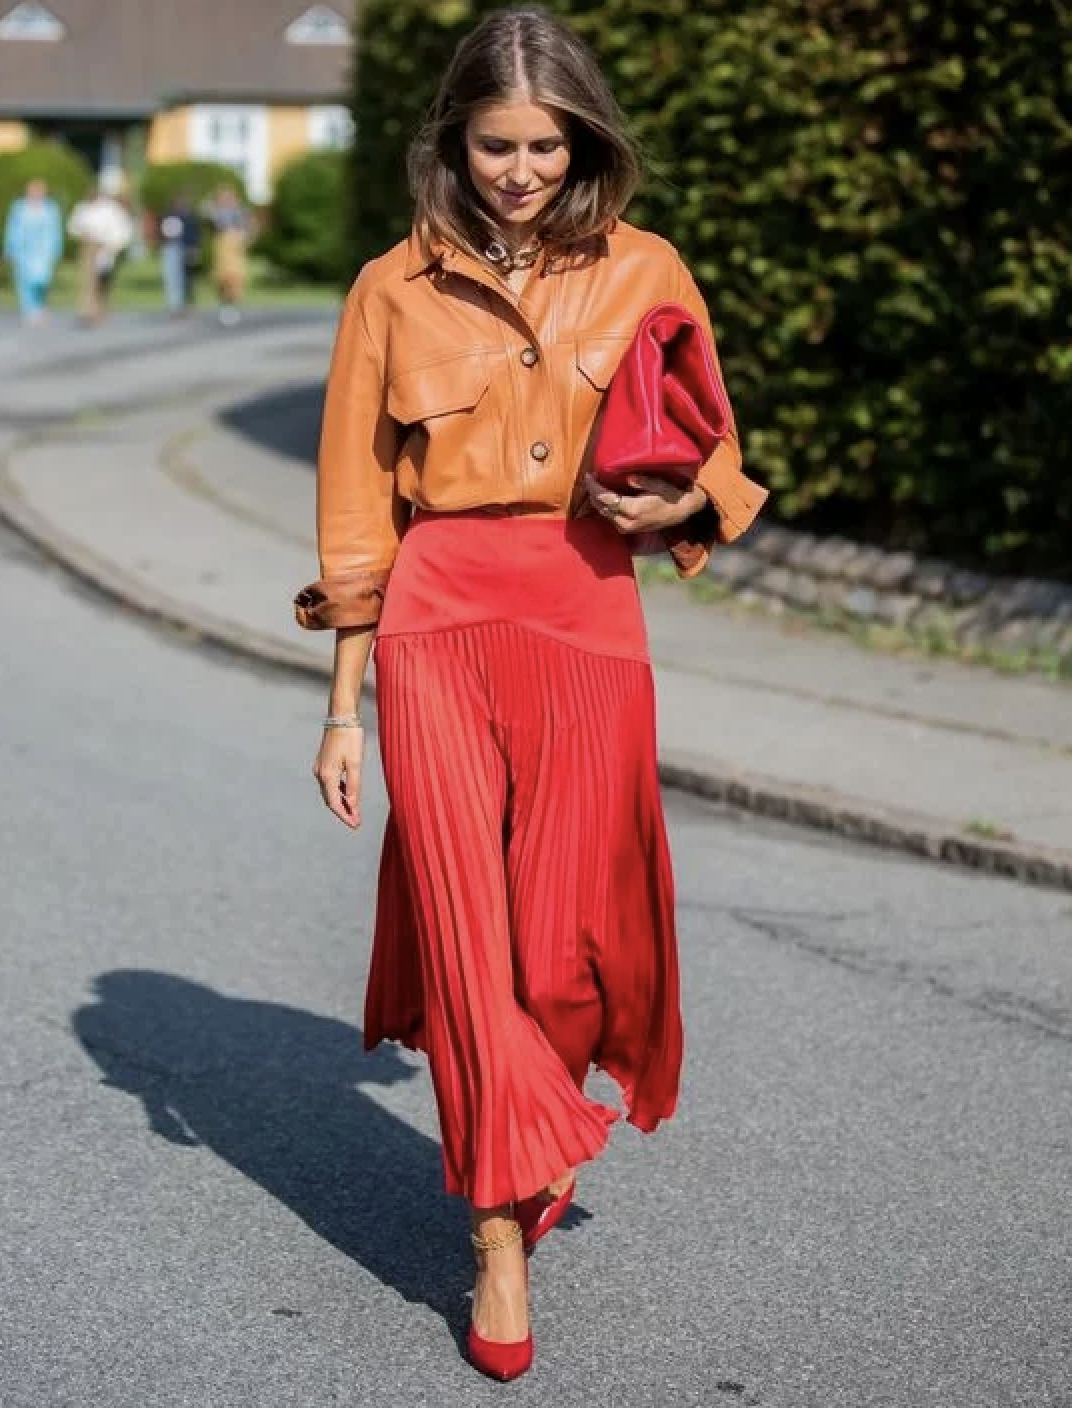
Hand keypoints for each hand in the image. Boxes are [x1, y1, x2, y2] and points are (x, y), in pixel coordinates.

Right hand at [313, 726, 364, 828]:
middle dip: (343, 812)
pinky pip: (331, 782)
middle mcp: (320, 773)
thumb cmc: (350, 738)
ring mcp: (320, 767)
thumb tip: (353, 806)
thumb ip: (354, 786)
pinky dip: (339, 791)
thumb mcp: (355, 763)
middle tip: (356, 822)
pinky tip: (349, 793)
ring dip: (342, 802)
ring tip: (354, 811)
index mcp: (327, 775)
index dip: (345, 816)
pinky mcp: (323, 761)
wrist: (342, 717)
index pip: (335, 803)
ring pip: (330, 791)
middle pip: (331, 799)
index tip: (356, 825)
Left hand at [585, 473, 706, 534]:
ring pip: (604, 514)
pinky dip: (604, 507)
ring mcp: (627, 528)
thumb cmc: (670, 495)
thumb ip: (644, 482)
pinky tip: (604, 497)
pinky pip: (610, 518)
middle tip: (590, 479)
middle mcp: (628, 522)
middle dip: (593, 493)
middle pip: (602, 507)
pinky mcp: (627, 530)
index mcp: (634, 509)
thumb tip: (628, 478)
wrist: (680, 513)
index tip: (588, 476)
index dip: (594, 487)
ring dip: (597, 501)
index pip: (607, 499)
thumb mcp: (660, 485)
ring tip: (594, 486)